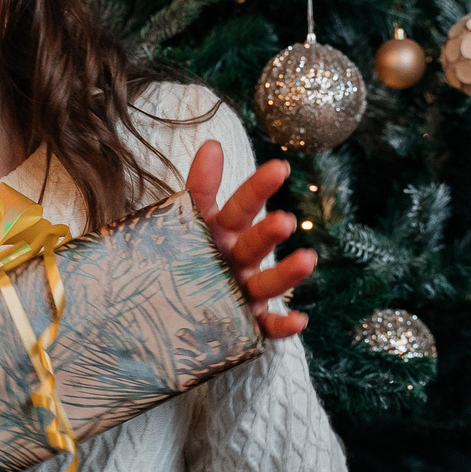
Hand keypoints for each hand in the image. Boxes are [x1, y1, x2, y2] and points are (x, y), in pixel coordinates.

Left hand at [187, 141, 316, 339]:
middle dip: (269, 232)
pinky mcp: (247, 324)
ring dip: (288, 273)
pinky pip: (267, 326)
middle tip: (283, 221)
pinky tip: (299, 320)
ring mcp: (245, 291)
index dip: (258, 187)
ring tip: (307, 260)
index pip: (241, 205)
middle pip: (255, 243)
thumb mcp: (184, 221)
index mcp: (223, 231)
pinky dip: (284, 325)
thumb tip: (213, 145)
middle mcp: (239, 259)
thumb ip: (198, 188)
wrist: (164, 307)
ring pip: (268, 282)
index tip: (279, 167)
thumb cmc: (183, 256)